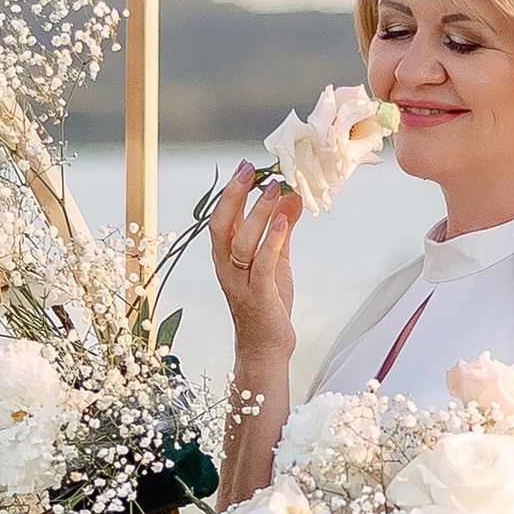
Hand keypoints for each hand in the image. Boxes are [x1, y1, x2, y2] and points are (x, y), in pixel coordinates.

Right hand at [209, 162, 302, 363]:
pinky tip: (285, 222)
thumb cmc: (268, 303)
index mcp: (226, 257)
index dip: (231, 192)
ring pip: (241, 243)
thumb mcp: (276, 260)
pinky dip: (272, 241)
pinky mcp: (259, 296)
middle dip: (234, 196)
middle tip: (249, 170)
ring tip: (274, 189)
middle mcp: (226, 268)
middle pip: (222, 226)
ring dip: (257, 214)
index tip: (244, 166)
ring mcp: (241, 283)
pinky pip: (262, 265)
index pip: (221, 218)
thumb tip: (292, 196)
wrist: (266, 347)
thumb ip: (281, 230)